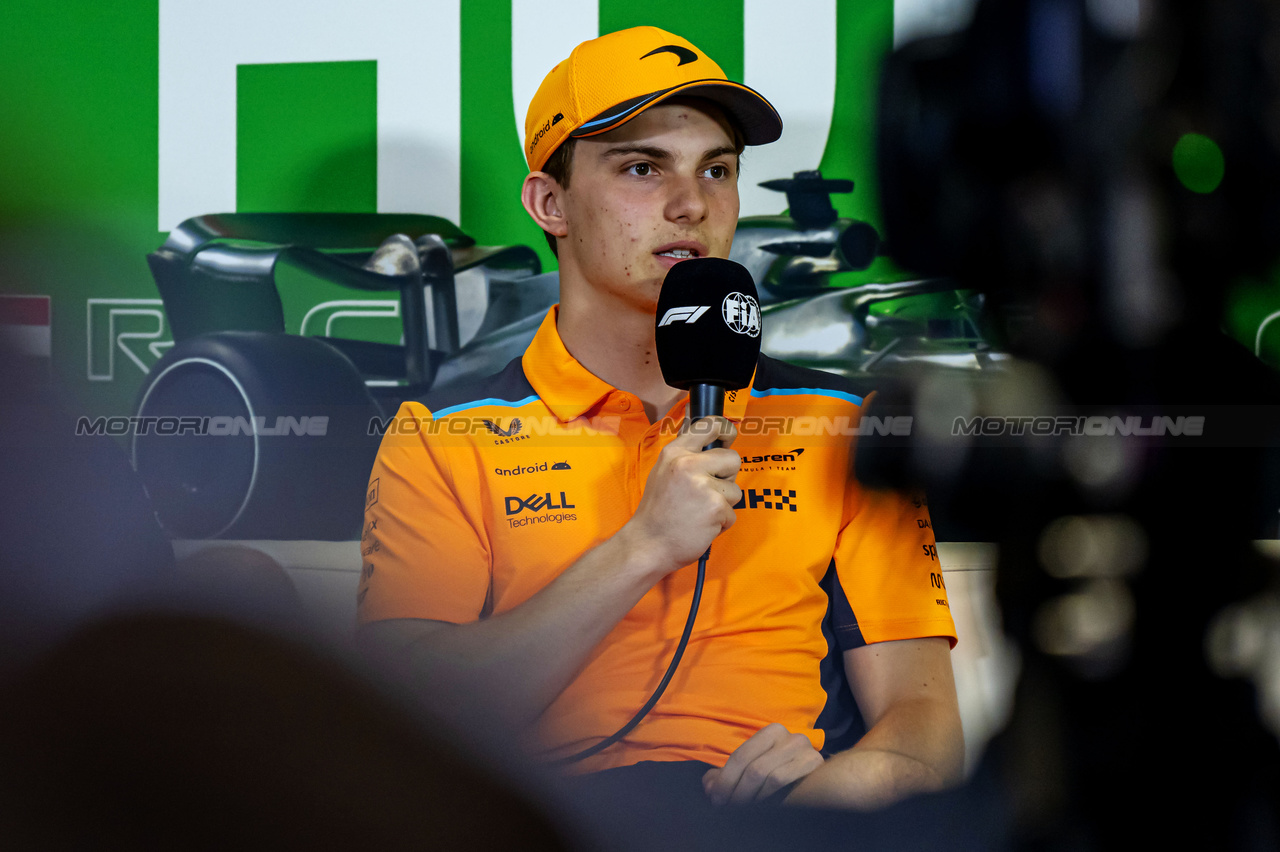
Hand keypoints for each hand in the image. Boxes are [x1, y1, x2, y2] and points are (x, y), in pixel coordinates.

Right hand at [623, 416, 740, 574]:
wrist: (647, 544)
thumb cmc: (657, 513)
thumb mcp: (663, 473)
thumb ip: (686, 457)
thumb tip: (713, 443)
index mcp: (674, 453)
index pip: (709, 425)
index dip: (726, 429)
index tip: (729, 436)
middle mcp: (688, 464)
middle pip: (733, 459)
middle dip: (727, 477)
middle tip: (708, 492)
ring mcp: (703, 485)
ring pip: (735, 490)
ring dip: (723, 504)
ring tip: (698, 512)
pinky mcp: (716, 507)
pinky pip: (732, 513)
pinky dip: (720, 523)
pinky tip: (700, 526)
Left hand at [701, 723, 824, 804]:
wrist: (823, 782)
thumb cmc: (781, 774)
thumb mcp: (753, 770)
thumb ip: (728, 775)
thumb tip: (709, 784)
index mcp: (771, 731)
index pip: (740, 757)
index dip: (725, 780)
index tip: (716, 799)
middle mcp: (789, 736)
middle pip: (753, 768)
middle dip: (735, 791)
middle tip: (727, 807)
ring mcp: (804, 748)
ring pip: (768, 776)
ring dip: (751, 797)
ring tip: (742, 808)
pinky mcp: (814, 763)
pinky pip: (783, 780)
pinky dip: (767, 796)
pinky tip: (761, 805)